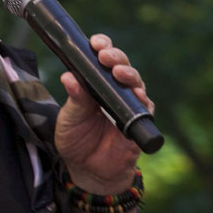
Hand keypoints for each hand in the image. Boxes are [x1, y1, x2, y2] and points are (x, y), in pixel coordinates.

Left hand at [54, 34, 152, 192]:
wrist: (87, 170)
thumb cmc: (76, 139)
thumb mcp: (69, 117)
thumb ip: (74, 98)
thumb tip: (68, 76)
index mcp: (96, 83)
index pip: (102, 58)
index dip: (102, 47)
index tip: (95, 42)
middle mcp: (115, 90)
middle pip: (122, 66)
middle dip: (116, 57)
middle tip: (105, 56)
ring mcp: (129, 105)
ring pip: (136, 83)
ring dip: (129, 75)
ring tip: (118, 72)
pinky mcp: (139, 122)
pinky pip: (144, 108)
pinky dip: (140, 100)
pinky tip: (136, 94)